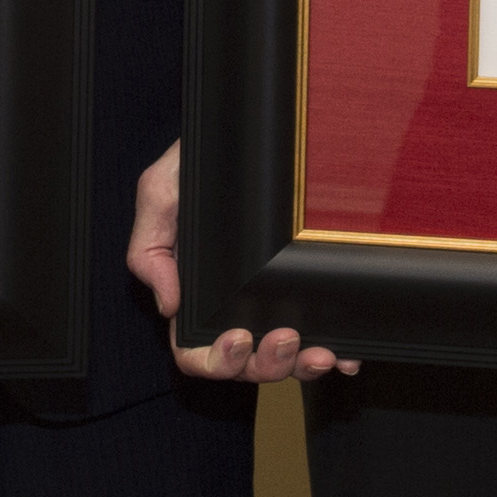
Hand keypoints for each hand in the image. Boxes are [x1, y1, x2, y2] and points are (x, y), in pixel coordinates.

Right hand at [127, 143, 353, 383]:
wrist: (246, 129)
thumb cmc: (200, 162)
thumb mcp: (160, 191)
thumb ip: (149, 249)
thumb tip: (168, 306)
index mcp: (194, 294)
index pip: (194, 350)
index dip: (214, 360)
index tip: (236, 337)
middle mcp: (234, 306)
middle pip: (245, 365)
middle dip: (265, 364)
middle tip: (284, 336)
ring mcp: (272, 301)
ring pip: (284, 361)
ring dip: (301, 367)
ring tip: (321, 351)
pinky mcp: (305, 291)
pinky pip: (322, 337)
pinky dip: (337, 357)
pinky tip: (348, 355)